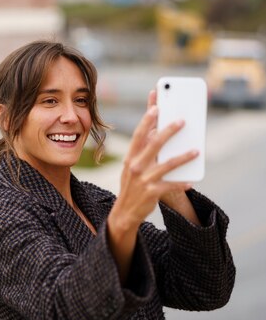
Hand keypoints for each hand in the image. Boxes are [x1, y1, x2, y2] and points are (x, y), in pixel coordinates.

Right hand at [106, 96, 199, 279]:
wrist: (124, 213)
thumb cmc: (131, 186)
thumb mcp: (131, 168)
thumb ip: (141, 152)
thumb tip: (156, 134)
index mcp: (130, 158)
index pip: (139, 135)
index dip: (147, 120)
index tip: (157, 106)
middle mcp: (135, 166)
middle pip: (154, 144)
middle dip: (168, 131)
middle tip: (182, 121)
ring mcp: (143, 180)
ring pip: (167, 164)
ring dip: (183, 157)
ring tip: (196, 151)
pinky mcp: (152, 193)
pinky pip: (170, 186)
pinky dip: (181, 183)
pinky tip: (191, 182)